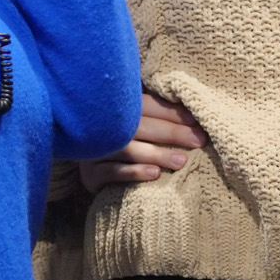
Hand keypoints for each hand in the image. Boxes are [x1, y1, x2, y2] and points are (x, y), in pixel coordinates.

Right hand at [78, 93, 206, 189]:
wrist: (82, 165)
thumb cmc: (117, 141)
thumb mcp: (130, 123)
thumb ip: (152, 115)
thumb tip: (191, 111)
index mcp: (113, 108)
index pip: (145, 105)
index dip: (170, 112)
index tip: (196, 120)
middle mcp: (102, 126)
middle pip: (139, 126)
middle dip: (171, 132)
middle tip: (198, 140)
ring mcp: (93, 150)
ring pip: (127, 149)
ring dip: (156, 154)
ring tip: (181, 161)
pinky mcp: (89, 173)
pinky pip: (112, 172)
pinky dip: (134, 172)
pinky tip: (155, 173)